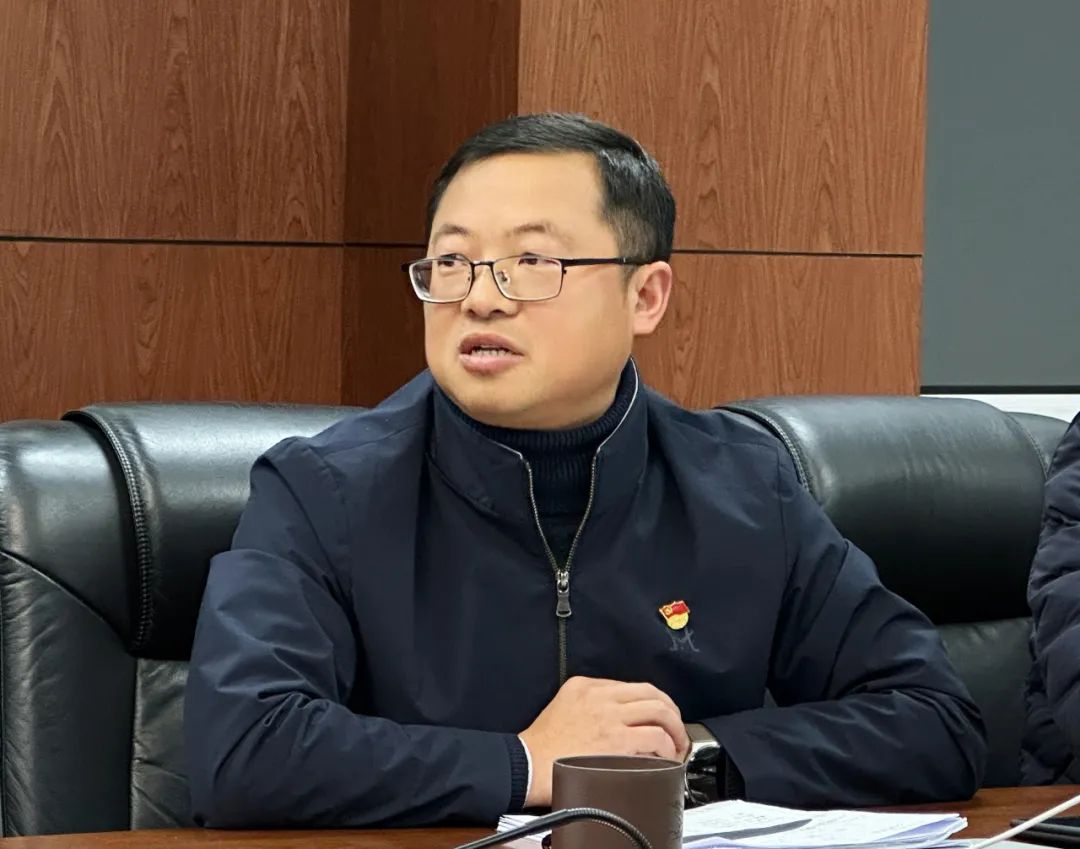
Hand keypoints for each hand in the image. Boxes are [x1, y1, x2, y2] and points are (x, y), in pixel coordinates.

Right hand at [518, 676, 690, 806]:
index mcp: (586, 685)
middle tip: (675, 730)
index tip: (657, 718)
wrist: (526, 764)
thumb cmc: (540, 746)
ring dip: (675, 730)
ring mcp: (610, 717)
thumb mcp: (562, 706)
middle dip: (671, 712)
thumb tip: (618, 719)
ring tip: (676, 746)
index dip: (652, 703)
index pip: (631, 687)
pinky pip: (656, 738)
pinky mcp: (616, 741)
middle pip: (651, 694)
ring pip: (659, 712)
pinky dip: (667, 748)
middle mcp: (600, 696)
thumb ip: (589, 705)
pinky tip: (666, 759)